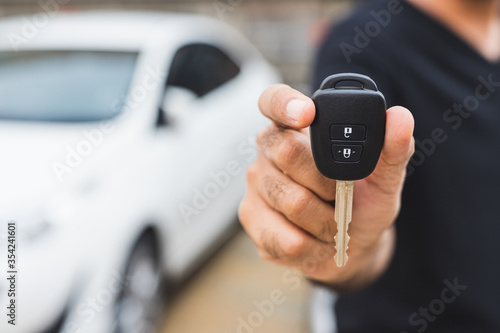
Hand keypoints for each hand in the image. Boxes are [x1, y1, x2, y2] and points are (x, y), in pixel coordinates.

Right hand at [238, 84, 414, 291]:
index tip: (307, 114)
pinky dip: (314, 247)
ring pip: (292, 202)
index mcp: (298, 128)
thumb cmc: (362, 204)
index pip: (274, 100)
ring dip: (326, 222)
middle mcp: (269, 150)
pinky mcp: (251, 218)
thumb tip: (400, 117)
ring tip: (332, 223)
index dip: (285, 103)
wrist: (349, 247)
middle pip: (287, 151)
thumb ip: (392, 148)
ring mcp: (256, 183)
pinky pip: (286, 237)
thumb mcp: (385, 178)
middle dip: (328, 183)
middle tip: (340, 195)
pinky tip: (317, 242)